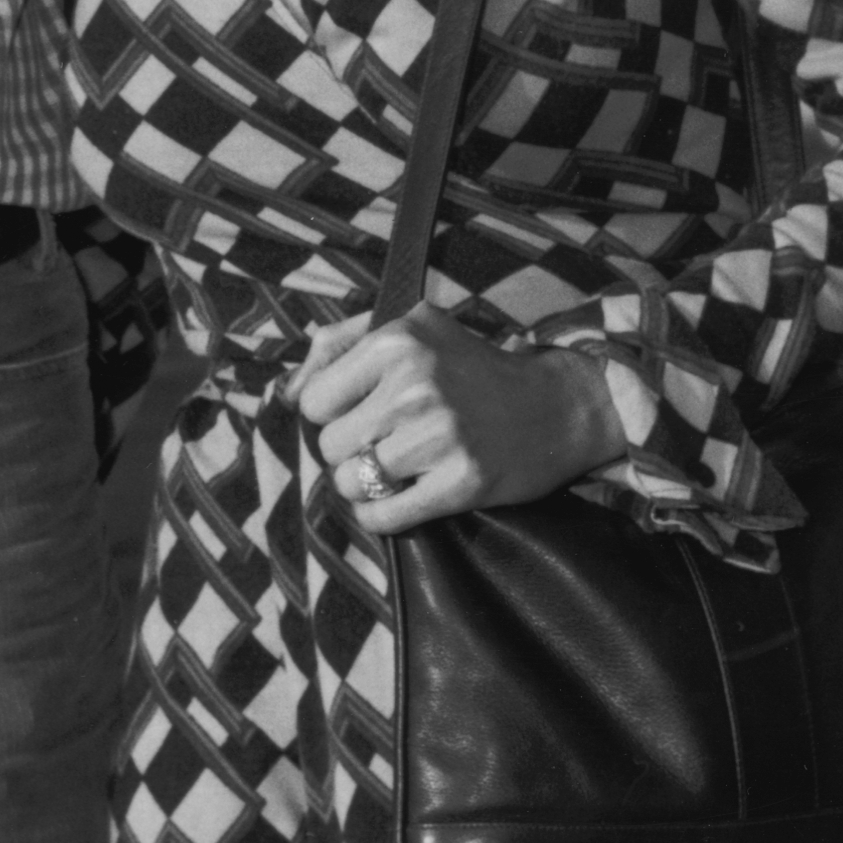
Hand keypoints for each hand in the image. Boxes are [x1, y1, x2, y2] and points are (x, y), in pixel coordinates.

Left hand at [289, 308, 625, 531]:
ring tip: (398, 468)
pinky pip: (385, 516)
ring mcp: (440, 435)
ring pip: (351, 483)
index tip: (361, 413)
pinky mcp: (463, 481)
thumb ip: (339, 345)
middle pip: (330, 446)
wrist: (556, 404)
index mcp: (396, 340)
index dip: (332, 413)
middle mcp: (415, 384)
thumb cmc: (469, 366)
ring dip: (366, 485)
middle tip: (383, 443)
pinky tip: (402, 498)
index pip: (313, 400)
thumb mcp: (409, 327)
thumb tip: (287, 392)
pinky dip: (381, 516)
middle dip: (349, 451)